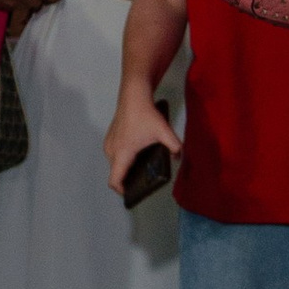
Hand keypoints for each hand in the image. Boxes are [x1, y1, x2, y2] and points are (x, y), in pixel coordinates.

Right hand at [105, 82, 180, 197]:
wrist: (134, 95)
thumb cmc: (145, 114)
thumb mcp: (164, 132)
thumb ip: (175, 147)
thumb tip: (180, 158)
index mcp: (122, 153)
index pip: (114, 180)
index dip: (122, 190)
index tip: (133, 192)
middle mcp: (112, 150)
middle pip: (116, 173)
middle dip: (128, 179)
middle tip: (144, 179)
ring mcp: (109, 143)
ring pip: (114, 163)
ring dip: (125, 167)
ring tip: (142, 166)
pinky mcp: (110, 137)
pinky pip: (114, 154)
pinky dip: (123, 158)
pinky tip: (137, 153)